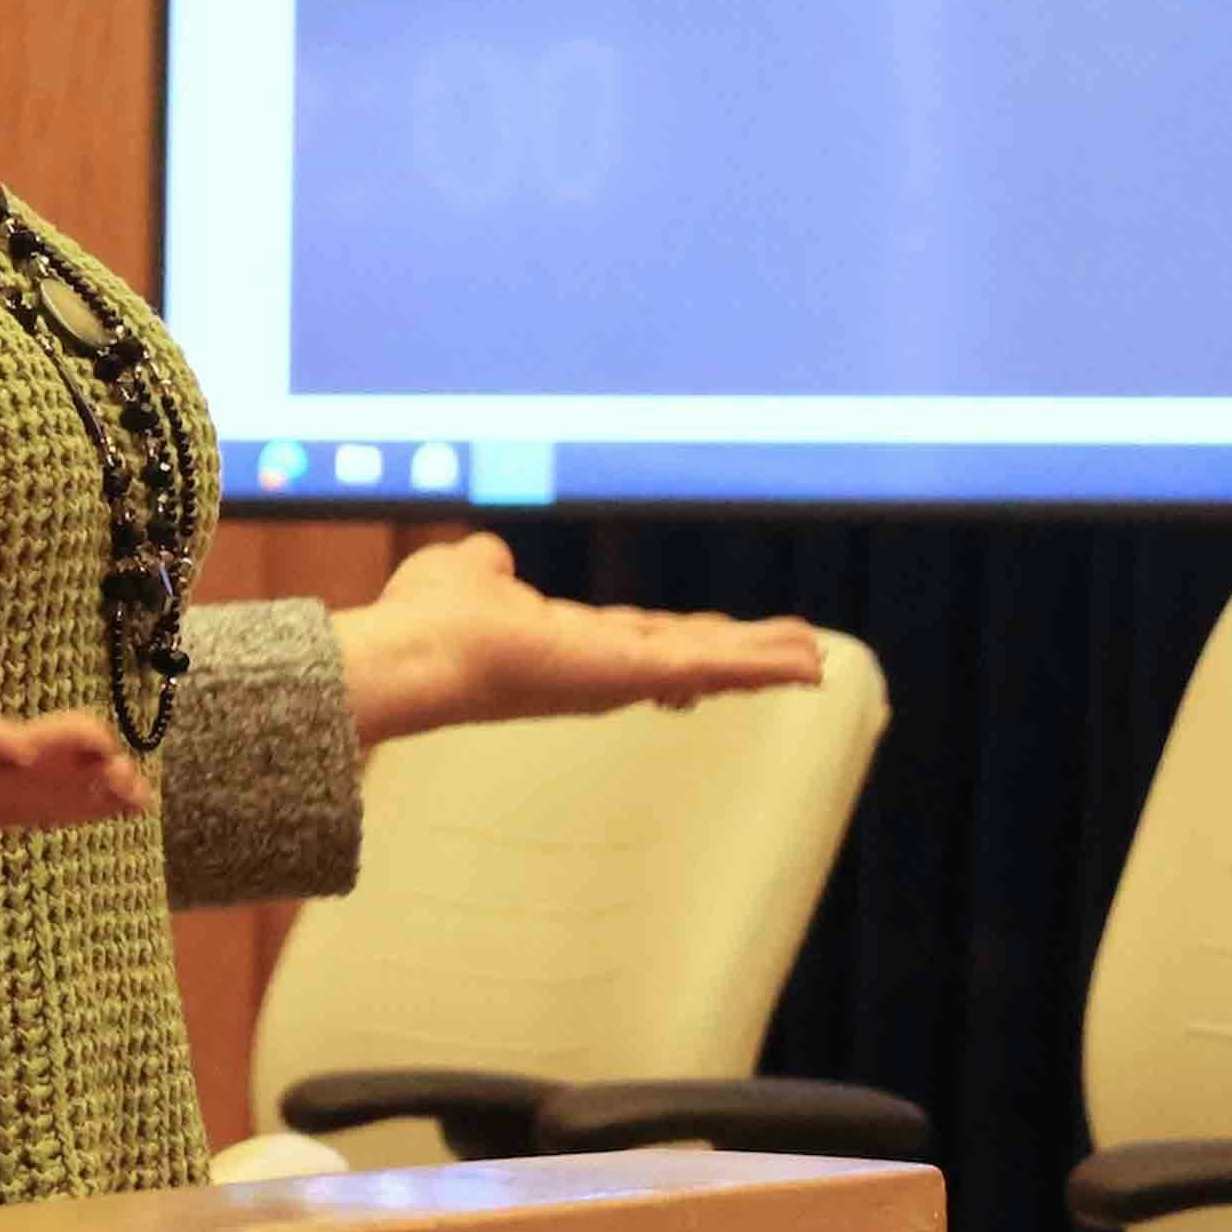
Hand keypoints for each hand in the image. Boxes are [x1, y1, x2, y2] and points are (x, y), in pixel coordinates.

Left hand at [332, 533, 827, 746]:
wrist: (416, 652)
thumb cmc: (426, 621)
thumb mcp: (467, 574)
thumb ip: (487, 568)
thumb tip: (490, 558)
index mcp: (569, 641)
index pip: (640, 641)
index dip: (684, 641)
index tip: (720, 642)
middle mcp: (601, 665)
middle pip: (690, 655)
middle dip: (743, 655)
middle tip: (798, 657)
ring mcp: (620, 673)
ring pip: (710, 663)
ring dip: (764, 660)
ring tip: (816, 661)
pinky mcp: (632, 672)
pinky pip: (713, 668)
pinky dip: (762, 666)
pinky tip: (805, 665)